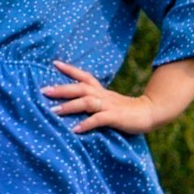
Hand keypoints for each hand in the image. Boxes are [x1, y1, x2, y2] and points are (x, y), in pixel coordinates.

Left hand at [42, 62, 156, 135]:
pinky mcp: (115, 117)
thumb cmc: (126, 110)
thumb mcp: (108, 103)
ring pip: (86, 102)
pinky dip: (86, 124)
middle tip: (43, 91)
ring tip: (54, 111)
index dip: (69, 69)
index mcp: (101, 91)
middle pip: (79, 88)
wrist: (150, 112)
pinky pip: (98, 119)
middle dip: (61, 89)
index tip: (54, 63)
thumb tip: (74, 105)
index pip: (83, 76)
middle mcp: (103, 95)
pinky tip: (75, 130)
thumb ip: (94, 103)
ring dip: (69, 106)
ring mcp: (109, 106)